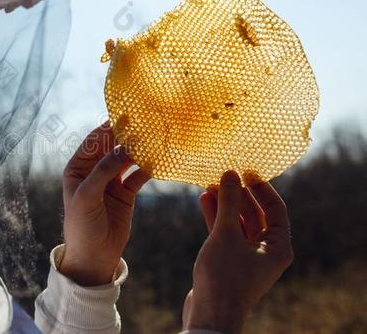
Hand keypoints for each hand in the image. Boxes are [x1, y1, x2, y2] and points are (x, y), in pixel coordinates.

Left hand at [58, 122, 149, 285]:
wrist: (93, 257)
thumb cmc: (82, 225)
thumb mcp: (88, 196)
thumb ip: (104, 171)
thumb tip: (124, 147)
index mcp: (78, 167)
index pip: (94, 141)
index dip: (109, 128)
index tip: (127, 114)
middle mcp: (94, 170)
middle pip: (113, 146)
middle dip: (128, 135)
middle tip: (147, 121)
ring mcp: (111, 181)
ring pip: (127, 158)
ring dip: (140, 149)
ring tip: (157, 136)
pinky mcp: (126, 192)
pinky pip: (139, 174)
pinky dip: (148, 167)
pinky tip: (160, 159)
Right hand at [182, 170, 293, 333]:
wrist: (210, 313)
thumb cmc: (224, 276)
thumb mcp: (227, 234)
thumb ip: (229, 202)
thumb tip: (230, 174)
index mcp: (278, 247)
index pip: (275, 208)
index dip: (261, 187)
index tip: (245, 170)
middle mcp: (267, 251)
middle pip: (255, 214)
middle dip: (238, 194)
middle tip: (224, 175)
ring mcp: (247, 256)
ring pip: (238, 223)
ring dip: (224, 204)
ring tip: (209, 185)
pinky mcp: (230, 260)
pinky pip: (226, 233)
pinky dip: (216, 218)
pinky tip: (204, 201)